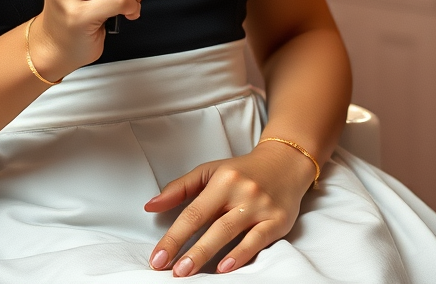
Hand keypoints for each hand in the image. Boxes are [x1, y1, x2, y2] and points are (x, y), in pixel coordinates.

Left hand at [145, 143, 316, 274]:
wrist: (285, 163)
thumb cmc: (242, 171)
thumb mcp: (210, 171)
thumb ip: (180, 188)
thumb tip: (151, 205)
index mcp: (222, 180)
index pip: (193, 210)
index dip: (174, 235)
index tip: (158, 256)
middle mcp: (241, 192)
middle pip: (211, 224)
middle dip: (189, 249)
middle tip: (170, 270)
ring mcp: (260, 207)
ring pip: (230, 232)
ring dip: (208, 254)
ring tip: (188, 271)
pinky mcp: (278, 221)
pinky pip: (257, 241)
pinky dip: (240, 255)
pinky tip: (225, 268)